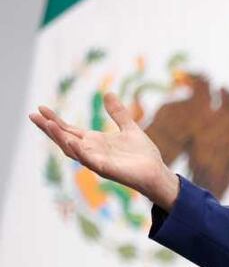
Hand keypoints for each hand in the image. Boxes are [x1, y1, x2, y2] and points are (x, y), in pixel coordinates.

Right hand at [29, 92, 179, 210]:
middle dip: (49, 128)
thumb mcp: (129, 128)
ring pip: (72, 150)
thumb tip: (108, 94)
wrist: (157, 172)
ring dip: (60, 138)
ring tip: (48, 125)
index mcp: (94, 142)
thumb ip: (118, 113)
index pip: (68, 130)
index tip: (40, 108)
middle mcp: (91, 151)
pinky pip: (89, 161)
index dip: (54, 120)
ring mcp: (97, 161)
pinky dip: (79, 151)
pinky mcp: (107, 169)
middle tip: (33, 115)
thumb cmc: (142, 155)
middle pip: (64, 139)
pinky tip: (71, 142)